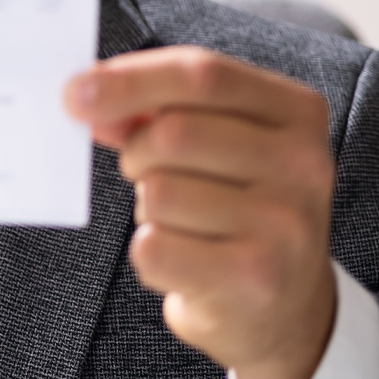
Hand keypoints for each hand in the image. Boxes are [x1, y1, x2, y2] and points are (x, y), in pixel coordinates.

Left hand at [65, 46, 336, 378]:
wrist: (282, 304)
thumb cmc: (237, 209)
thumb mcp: (217, 143)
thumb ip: (155, 110)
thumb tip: (89, 96)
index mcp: (297, 112)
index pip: (202, 74)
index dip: (131, 79)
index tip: (75, 92)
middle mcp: (303, 163)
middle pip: (173, 133)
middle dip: (137, 154)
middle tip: (150, 176)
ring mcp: (285, 223)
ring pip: (158, 192)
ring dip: (148, 208)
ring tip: (184, 223)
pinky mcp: (255, 278)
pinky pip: (154, 247)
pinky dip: (150, 253)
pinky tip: (184, 262)